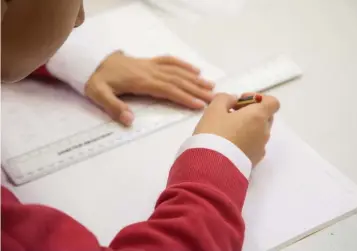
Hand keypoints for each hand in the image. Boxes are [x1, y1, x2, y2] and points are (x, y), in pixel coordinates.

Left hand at [85, 51, 214, 125]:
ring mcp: (150, 65)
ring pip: (177, 71)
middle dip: (196, 89)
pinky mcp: (149, 61)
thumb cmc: (95, 80)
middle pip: (177, 80)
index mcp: (140, 81)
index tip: (199, 105)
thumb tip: (130, 121)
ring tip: (211, 86)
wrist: (90, 60)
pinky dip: (184, 64)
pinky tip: (195, 70)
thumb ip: (114, 107)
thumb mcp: (98, 95)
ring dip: (195, 78)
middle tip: (214, 98)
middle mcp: (150, 72)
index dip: (184, 97)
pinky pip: (170, 60)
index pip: (167, 90)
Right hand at [194, 93, 279, 164]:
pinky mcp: (255, 161)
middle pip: (266, 117)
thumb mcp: (213, 110)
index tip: (241, 101)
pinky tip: (229, 144)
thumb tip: (233, 100)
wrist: (212, 168)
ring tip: (227, 131)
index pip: (272, 102)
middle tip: (231, 115)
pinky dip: (246, 141)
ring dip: (248, 128)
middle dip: (251, 113)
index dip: (259, 98)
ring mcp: (261, 148)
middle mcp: (264, 132)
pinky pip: (254, 146)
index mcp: (258, 116)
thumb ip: (225, 99)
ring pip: (259, 132)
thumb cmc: (214, 133)